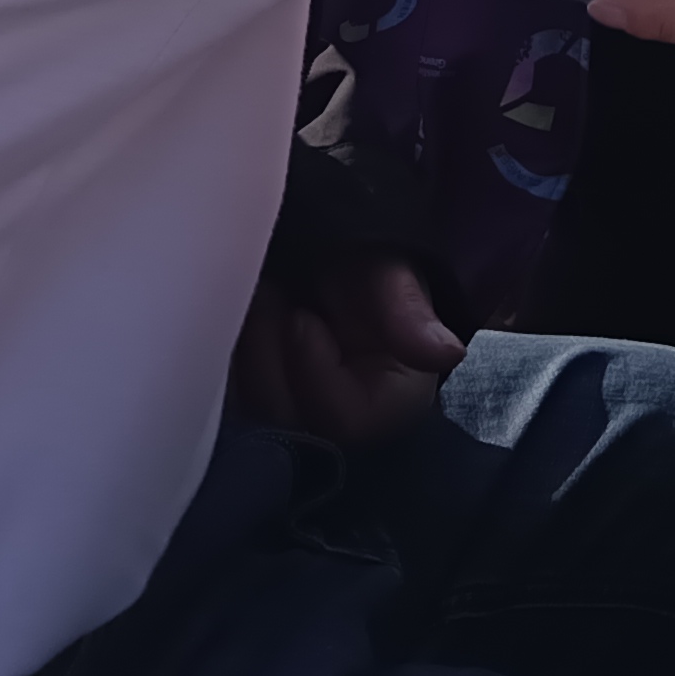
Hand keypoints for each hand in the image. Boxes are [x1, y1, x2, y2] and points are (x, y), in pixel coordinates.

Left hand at [228, 253, 467, 444]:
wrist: (326, 252)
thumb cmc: (367, 263)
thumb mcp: (389, 276)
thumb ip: (410, 316)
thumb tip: (449, 353)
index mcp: (387, 403)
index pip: (341, 419)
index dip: (314, 369)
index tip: (303, 316)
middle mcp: (338, 423)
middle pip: (289, 418)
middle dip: (273, 352)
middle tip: (274, 295)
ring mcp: (293, 417)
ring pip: (251, 409)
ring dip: (247, 347)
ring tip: (263, 298)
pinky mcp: (255, 405)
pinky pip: (225, 399)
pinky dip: (229, 356)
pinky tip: (244, 319)